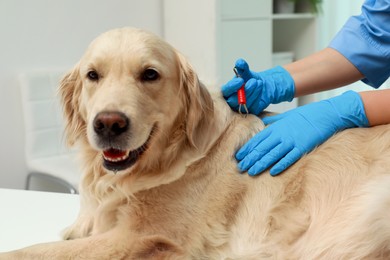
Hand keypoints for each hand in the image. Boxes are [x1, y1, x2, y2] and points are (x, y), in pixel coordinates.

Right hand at [221, 58, 294, 113]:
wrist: (260, 85)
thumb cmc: (249, 78)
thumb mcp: (246, 71)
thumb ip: (242, 67)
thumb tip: (239, 62)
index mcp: (227, 92)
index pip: (224, 92)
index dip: (231, 87)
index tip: (240, 79)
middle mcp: (231, 101)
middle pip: (233, 101)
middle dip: (245, 91)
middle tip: (253, 81)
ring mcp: (240, 108)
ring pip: (244, 104)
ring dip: (253, 92)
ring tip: (259, 82)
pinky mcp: (250, 111)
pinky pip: (253, 107)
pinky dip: (257, 96)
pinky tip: (260, 87)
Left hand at [236, 91, 368, 175]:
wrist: (326, 114)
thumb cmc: (305, 115)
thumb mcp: (286, 116)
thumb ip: (273, 121)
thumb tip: (262, 122)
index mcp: (275, 127)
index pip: (257, 140)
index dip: (247, 149)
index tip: (238, 157)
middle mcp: (281, 134)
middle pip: (262, 148)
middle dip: (250, 159)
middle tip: (240, 168)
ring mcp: (292, 141)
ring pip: (272, 155)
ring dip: (261, 164)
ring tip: (251, 172)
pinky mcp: (302, 147)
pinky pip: (289, 158)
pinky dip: (281, 165)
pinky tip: (272, 172)